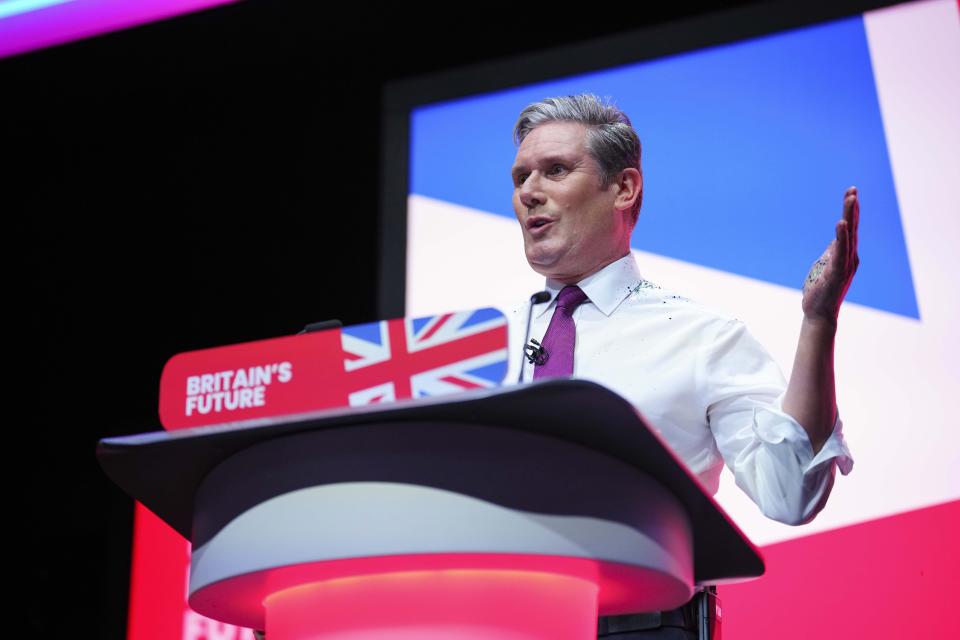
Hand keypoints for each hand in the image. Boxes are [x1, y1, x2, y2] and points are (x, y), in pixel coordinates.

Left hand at [802, 186, 859, 324]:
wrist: (819, 314)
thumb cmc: (822, 291)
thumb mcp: (825, 266)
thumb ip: (832, 253)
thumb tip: (835, 241)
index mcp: (847, 255)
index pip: (850, 229)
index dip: (851, 211)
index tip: (851, 192)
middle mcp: (850, 258)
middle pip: (852, 228)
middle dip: (852, 208)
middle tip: (853, 189)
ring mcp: (845, 265)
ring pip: (848, 237)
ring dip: (849, 217)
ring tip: (851, 199)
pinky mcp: (836, 273)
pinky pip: (839, 252)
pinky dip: (841, 237)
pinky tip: (841, 223)